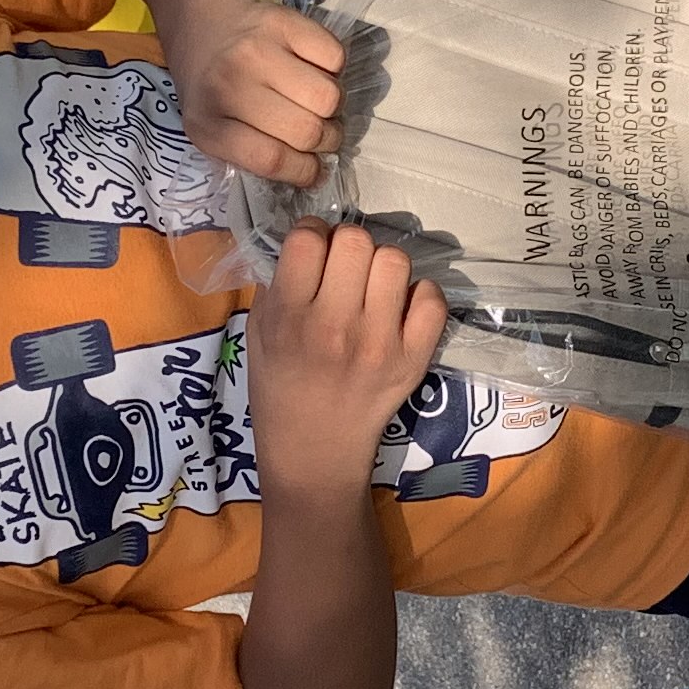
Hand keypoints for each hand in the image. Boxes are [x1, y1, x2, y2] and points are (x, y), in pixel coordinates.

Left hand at [163, 0, 350, 185]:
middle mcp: (229, 85)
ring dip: (333, 106)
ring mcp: (257, 50)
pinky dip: (334, 69)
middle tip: (321, 134)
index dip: (304, 171)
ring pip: (329, 96)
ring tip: (316, 101)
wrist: (202, 21)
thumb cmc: (211, 85)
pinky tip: (313, 69)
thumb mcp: (213, 129)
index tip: (315, 171)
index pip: (272, 159)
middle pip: (307, 131)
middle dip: (326, 140)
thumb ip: (254, 155)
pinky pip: (335, 58)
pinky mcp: (283, 21)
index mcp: (208, 123)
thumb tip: (313, 172)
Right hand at [244, 223, 445, 499]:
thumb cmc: (280, 391)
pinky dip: (419, 296)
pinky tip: (400, 311)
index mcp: (289, 317)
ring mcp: (380, 343)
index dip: (311, 236)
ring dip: (381, 267)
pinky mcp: (413, 359)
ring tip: (371, 289)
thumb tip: (308, 241)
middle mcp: (335, 326)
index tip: (313, 252)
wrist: (315, 453)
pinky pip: (431, 299)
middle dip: (347, 246)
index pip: (308, 239)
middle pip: (356, 241)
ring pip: (395, 261)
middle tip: (344, 270)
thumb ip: (277, 285)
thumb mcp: (258, 335)